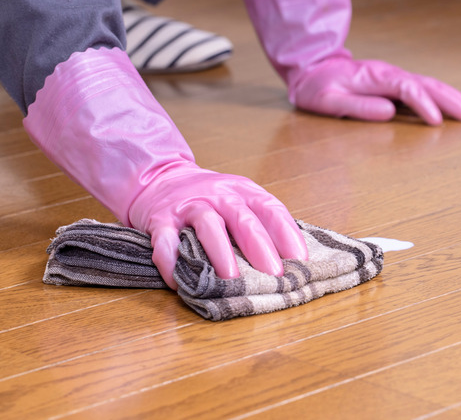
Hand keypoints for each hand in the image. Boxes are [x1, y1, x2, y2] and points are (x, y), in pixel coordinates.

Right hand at [128, 163, 307, 288]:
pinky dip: (171, 262)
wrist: (161, 177)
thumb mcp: (239, 200)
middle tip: (274, 275)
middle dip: (261, 248)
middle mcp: (218, 194)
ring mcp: (189, 205)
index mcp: (243, 190)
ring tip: (231, 279)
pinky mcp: (160, 219)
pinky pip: (165, 241)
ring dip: (220, 253)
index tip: (300, 259)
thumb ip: (260, 224)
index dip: (287, 234)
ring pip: (208, 226)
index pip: (271, 209)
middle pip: (243, 219)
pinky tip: (179, 282)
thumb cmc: (210, 198)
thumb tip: (289, 261)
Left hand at [291, 57, 460, 125]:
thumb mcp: (329, 101)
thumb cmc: (318, 88)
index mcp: (375, 77)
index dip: (423, 104)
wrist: (312, 69)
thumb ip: (357, 106)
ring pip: (428, 84)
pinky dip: (440, 97)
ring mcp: (393, 78)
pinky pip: (422, 89)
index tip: (437, 122)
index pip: (406, 88)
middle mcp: (389, 74)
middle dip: (449, 99)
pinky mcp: (394, 84)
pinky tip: (453, 106)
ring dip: (450, 97)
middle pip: (425, 83)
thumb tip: (389, 112)